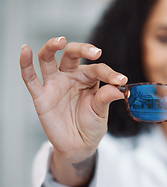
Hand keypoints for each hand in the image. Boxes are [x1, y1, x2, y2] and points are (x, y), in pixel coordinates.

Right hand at [20, 37, 126, 185]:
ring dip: (52, 47)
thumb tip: (119, 89)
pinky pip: (30, 78)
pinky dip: (25, 64)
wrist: (78, 145)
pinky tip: (25, 50)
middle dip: (83, 49)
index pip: (98, 69)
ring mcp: (54, 84)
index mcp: (88, 79)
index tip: (121, 81)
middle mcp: (70, 77)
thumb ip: (106, 98)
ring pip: (48, 59)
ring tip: (60, 41)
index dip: (110, 74)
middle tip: (95, 52)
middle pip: (72, 55)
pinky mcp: (41, 96)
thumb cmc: (91, 126)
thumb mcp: (101, 112)